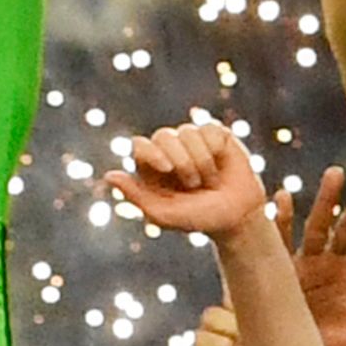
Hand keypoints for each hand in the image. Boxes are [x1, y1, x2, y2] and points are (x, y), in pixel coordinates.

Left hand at [110, 116, 270, 246]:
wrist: (237, 217)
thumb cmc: (198, 218)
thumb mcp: (164, 214)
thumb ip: (136, 196)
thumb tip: (108, 176)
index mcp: (152, 167)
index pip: (140, 145)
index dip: (151, 152)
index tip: (166, 168)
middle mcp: (170, 149)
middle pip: (163, 135)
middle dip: (181, 161)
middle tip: (193, 184)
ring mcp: (192, 140)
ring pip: (187, 132)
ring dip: (201, 161)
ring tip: (209, 180)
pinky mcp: (216, 134)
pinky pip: (209, 128)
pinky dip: (215, 149)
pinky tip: (221, 163)